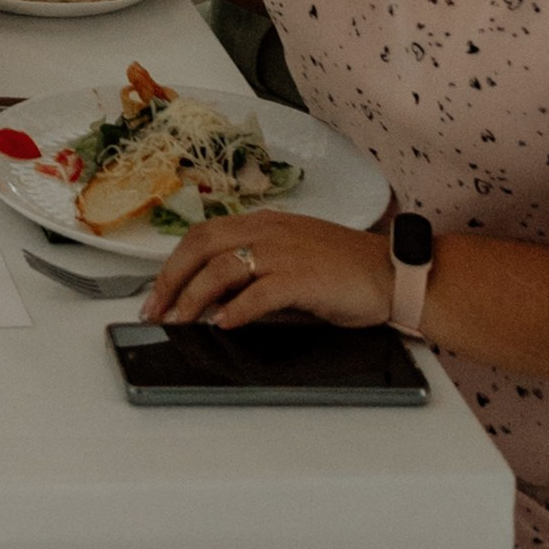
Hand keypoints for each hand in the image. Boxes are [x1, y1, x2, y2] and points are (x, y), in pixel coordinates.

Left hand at [141, 210, 391, 331]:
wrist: (394, 272)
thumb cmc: (346, 269)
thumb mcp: (292, 259)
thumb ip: (255, 271)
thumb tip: (216, 299)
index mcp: (263, 223)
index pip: (202, 235)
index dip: (173, 263)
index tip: (157, 291)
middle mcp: (268, 231)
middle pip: (201, 246)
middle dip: (171, 280)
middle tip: (155, 311)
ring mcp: (284, 252)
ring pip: (221, 269)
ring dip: (193, 298)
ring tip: (179, 322)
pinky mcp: (303, 278)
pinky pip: (259, 292)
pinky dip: (235, 310)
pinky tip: (223, 324)